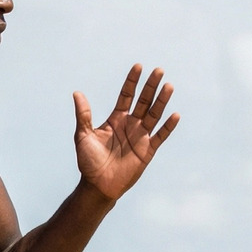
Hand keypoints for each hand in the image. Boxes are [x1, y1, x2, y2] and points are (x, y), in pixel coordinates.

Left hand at [73, 65, 178, 201]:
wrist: (97, 185)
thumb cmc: (88, 162)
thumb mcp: (83, 135)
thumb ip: (83, 115)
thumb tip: (77, 93)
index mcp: (116, 119)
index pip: (126, 95)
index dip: (132, 81)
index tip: (138, 66)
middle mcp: (130, 125)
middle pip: (144, 101)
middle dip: (151, 86)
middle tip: (159, 70)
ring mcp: (140, 137)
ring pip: (154, 115)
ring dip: (162, 101)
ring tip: (169, 86)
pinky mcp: (147, 151)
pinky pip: (160, 136)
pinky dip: (167, 127)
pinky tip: (174, 115)